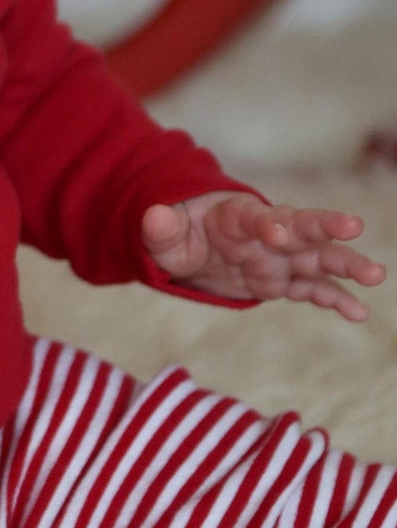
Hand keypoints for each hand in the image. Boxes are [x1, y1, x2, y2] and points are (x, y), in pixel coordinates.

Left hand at [141, 191, 385, 319]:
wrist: (192, 245)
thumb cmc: (179, 233)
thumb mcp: (162, 232)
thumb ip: (161, 227)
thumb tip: (154, 217)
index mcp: (236, 215)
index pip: (254, 216)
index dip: (265, 222)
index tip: (275, 233)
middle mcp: (266, 233)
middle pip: (299, 226)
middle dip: (324, 226)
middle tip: (353, 226)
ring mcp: (278, 257)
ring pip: (317, 257)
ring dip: (344, 263)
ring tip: (375, 274)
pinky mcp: (282, 280)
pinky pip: (312, 289)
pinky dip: (335, 299)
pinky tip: (359, 312)